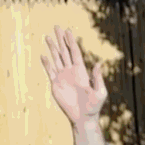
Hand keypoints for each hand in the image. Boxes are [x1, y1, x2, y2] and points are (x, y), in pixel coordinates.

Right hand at [39, 26, 108, 144]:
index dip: (71, 41)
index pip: (75, 52)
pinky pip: (50, 71)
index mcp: (81, 71)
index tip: (67, 30)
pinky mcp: (55, 85)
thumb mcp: (100, 92)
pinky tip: (43, 55)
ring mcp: (63, 77)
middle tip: (56, 26)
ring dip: (52, 48)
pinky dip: (46, 63)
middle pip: (64, 52)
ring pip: (56, 59)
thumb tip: (98, 63)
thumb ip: (98, 78)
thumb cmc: (94, 106)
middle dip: (60, 39)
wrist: (83, 118)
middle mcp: (71, 72)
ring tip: (48, 37)